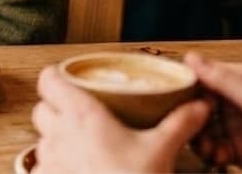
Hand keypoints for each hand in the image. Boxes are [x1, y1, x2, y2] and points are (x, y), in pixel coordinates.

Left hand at [31, 65, 209, 173]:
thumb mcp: (162, 149)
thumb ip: (180, 123)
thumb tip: (200, 106)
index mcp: (81, 115)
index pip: (49, 79)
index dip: (57, 77)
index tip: (70, 80)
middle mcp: (58, 134)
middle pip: (42, 108)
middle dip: (56, 108)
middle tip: (80, 114)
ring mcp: (49, 161)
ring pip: (41, 139)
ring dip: (56, 138)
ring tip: (81, 144)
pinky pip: (42, 168)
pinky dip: (55, 166)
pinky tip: (75, 171)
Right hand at [186, 52, 241, 172]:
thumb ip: (223, 79)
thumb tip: (192, 57)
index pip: (204, 77)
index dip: (186, 87)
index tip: (172, 97)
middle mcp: (239, 104)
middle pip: (200, 106)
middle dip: (191, 118)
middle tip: (188, 127)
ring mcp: (241, 130)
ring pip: (205, 131)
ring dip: (201, 139)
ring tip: (207, 147)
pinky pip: (217, 152)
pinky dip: (213, 155)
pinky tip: (219, 158)